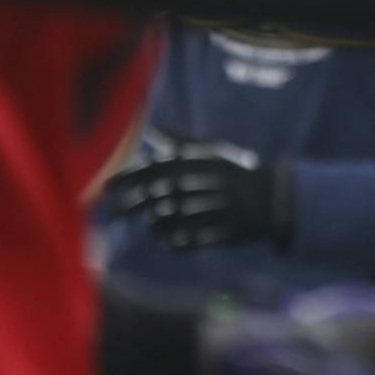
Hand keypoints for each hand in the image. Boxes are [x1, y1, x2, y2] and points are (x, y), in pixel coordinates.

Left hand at [106, 130, 293, 250]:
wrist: (270, 197)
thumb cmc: (236, 172)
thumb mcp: (210, 150)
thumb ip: (179, 141)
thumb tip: (152, 132)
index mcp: (191, 164)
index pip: (146, 170)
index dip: (122, 180)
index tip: (105, 188)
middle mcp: (193, 185)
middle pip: (148, 197)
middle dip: (127, 206)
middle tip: (114, 213)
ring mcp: (201, 210)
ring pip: (161, 221)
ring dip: (151, 224)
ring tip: (151, 225)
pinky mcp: (210, 233)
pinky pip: (180, 241)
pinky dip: (170, 242)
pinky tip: (167, 240)